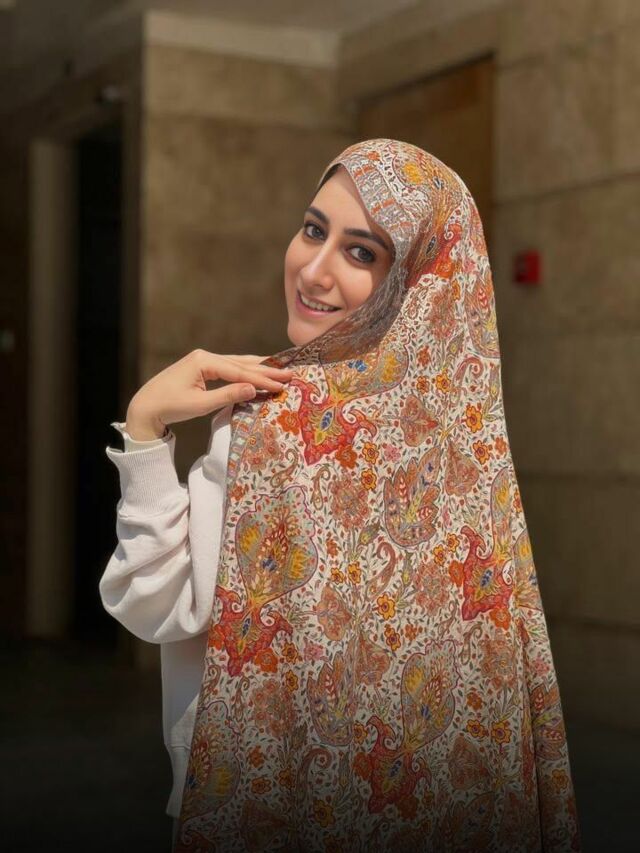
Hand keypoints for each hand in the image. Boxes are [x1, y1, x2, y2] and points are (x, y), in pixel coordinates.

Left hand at [125, 349, 294, 439]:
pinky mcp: (202, 367)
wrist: (146, 406)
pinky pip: (230, 368)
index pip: (239, 371)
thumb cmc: (170, 406)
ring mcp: (203, 360)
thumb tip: (254, 389)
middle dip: (266, 370)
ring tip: (279, 371)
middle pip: (241, 363)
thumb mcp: (199, 404)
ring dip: (258, 369)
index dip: (262, 379)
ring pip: (237, 363)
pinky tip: (258, 372)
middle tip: (289, 374)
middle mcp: (205, 356)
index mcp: (203, 361)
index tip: (281, 384)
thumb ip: (228, 395)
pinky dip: (246, 371)